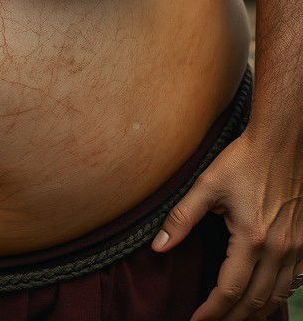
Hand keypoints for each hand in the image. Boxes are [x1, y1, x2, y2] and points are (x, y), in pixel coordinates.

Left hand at [152, 127, 302, 319]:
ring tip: (233, 320)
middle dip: (232, 319)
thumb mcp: (205, 185)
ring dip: (256, 314)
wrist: (281, 144)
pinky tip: (263, 300)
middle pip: (256, 302)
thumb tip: (158, 246)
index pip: (230, 290)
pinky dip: (277, 298)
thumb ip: (181, 218)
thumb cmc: (242, 161)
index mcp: (251, 239)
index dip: (212, 311)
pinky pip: (294, 283)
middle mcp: (278, 250)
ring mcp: (296, 249)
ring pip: (278, 297)